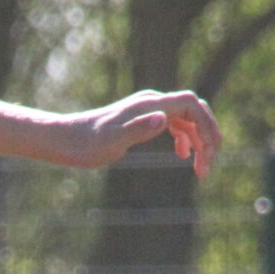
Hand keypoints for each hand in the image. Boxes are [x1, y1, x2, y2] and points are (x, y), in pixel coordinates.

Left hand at [53, 90, 218, 179]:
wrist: (65, 140)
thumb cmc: (87, 144)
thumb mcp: (113, 141)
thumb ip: (139, 129)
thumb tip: (163, 119)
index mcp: (150, 105)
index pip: (192, 105)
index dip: (207, 125)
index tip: (209, 152)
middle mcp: (152, 103)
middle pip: (194, 111)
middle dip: (207, 136)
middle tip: (208, 166)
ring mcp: (147, 110)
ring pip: (186, 120)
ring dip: (198, 142)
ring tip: (200, 170)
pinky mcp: (142, 120)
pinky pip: (174, 124)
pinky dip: (185, 139)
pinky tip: (183, 156)